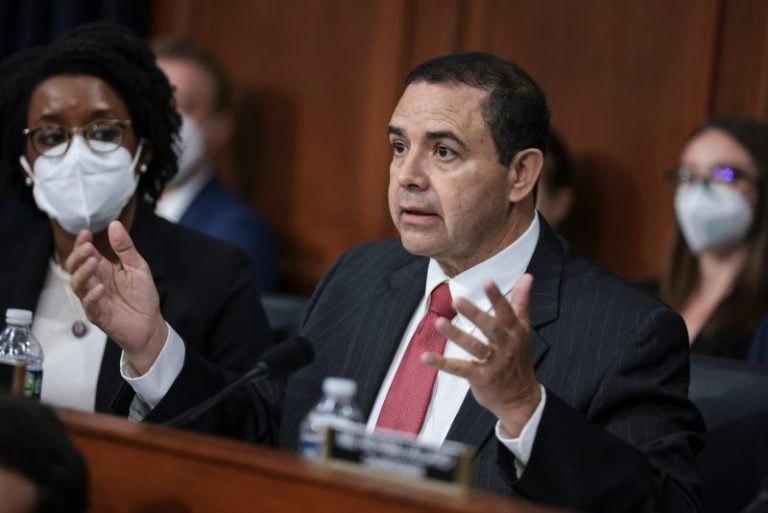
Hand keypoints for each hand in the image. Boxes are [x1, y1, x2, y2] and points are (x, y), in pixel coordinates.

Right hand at [66, 221, 167, 374]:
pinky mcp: (98, 315)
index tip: (85, 233)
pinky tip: (100, 288)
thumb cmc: (143, 296)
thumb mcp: (137, 267)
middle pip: (75, 268)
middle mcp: (95, 283)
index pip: (86, 254)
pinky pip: (89, 305)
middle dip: (78, 257)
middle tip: (87, 248)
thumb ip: (125, 248)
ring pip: (77, 285)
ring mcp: (94, 299)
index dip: (82, 244)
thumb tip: (114, 224)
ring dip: (83, 273)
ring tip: (93, 263)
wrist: (151, 324)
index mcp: (104, 270)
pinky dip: (92, 296)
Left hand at [422, 273, 540, 436]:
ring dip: (457, 335)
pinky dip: (442, 363)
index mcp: (515, 332)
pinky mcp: (481, 378)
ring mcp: (493, 363)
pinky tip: (426, 357)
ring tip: (439, 323)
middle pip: (491, 328)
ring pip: (475, 347)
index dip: (498, 298)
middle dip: (475, 314)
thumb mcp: (523, 330)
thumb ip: (522, 303)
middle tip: (458, 300)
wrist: (521, 398)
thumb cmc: (518, 358)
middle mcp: (506, 346)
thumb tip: (526, 276)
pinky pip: (460, 369)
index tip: (488, 282)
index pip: (507, 312)